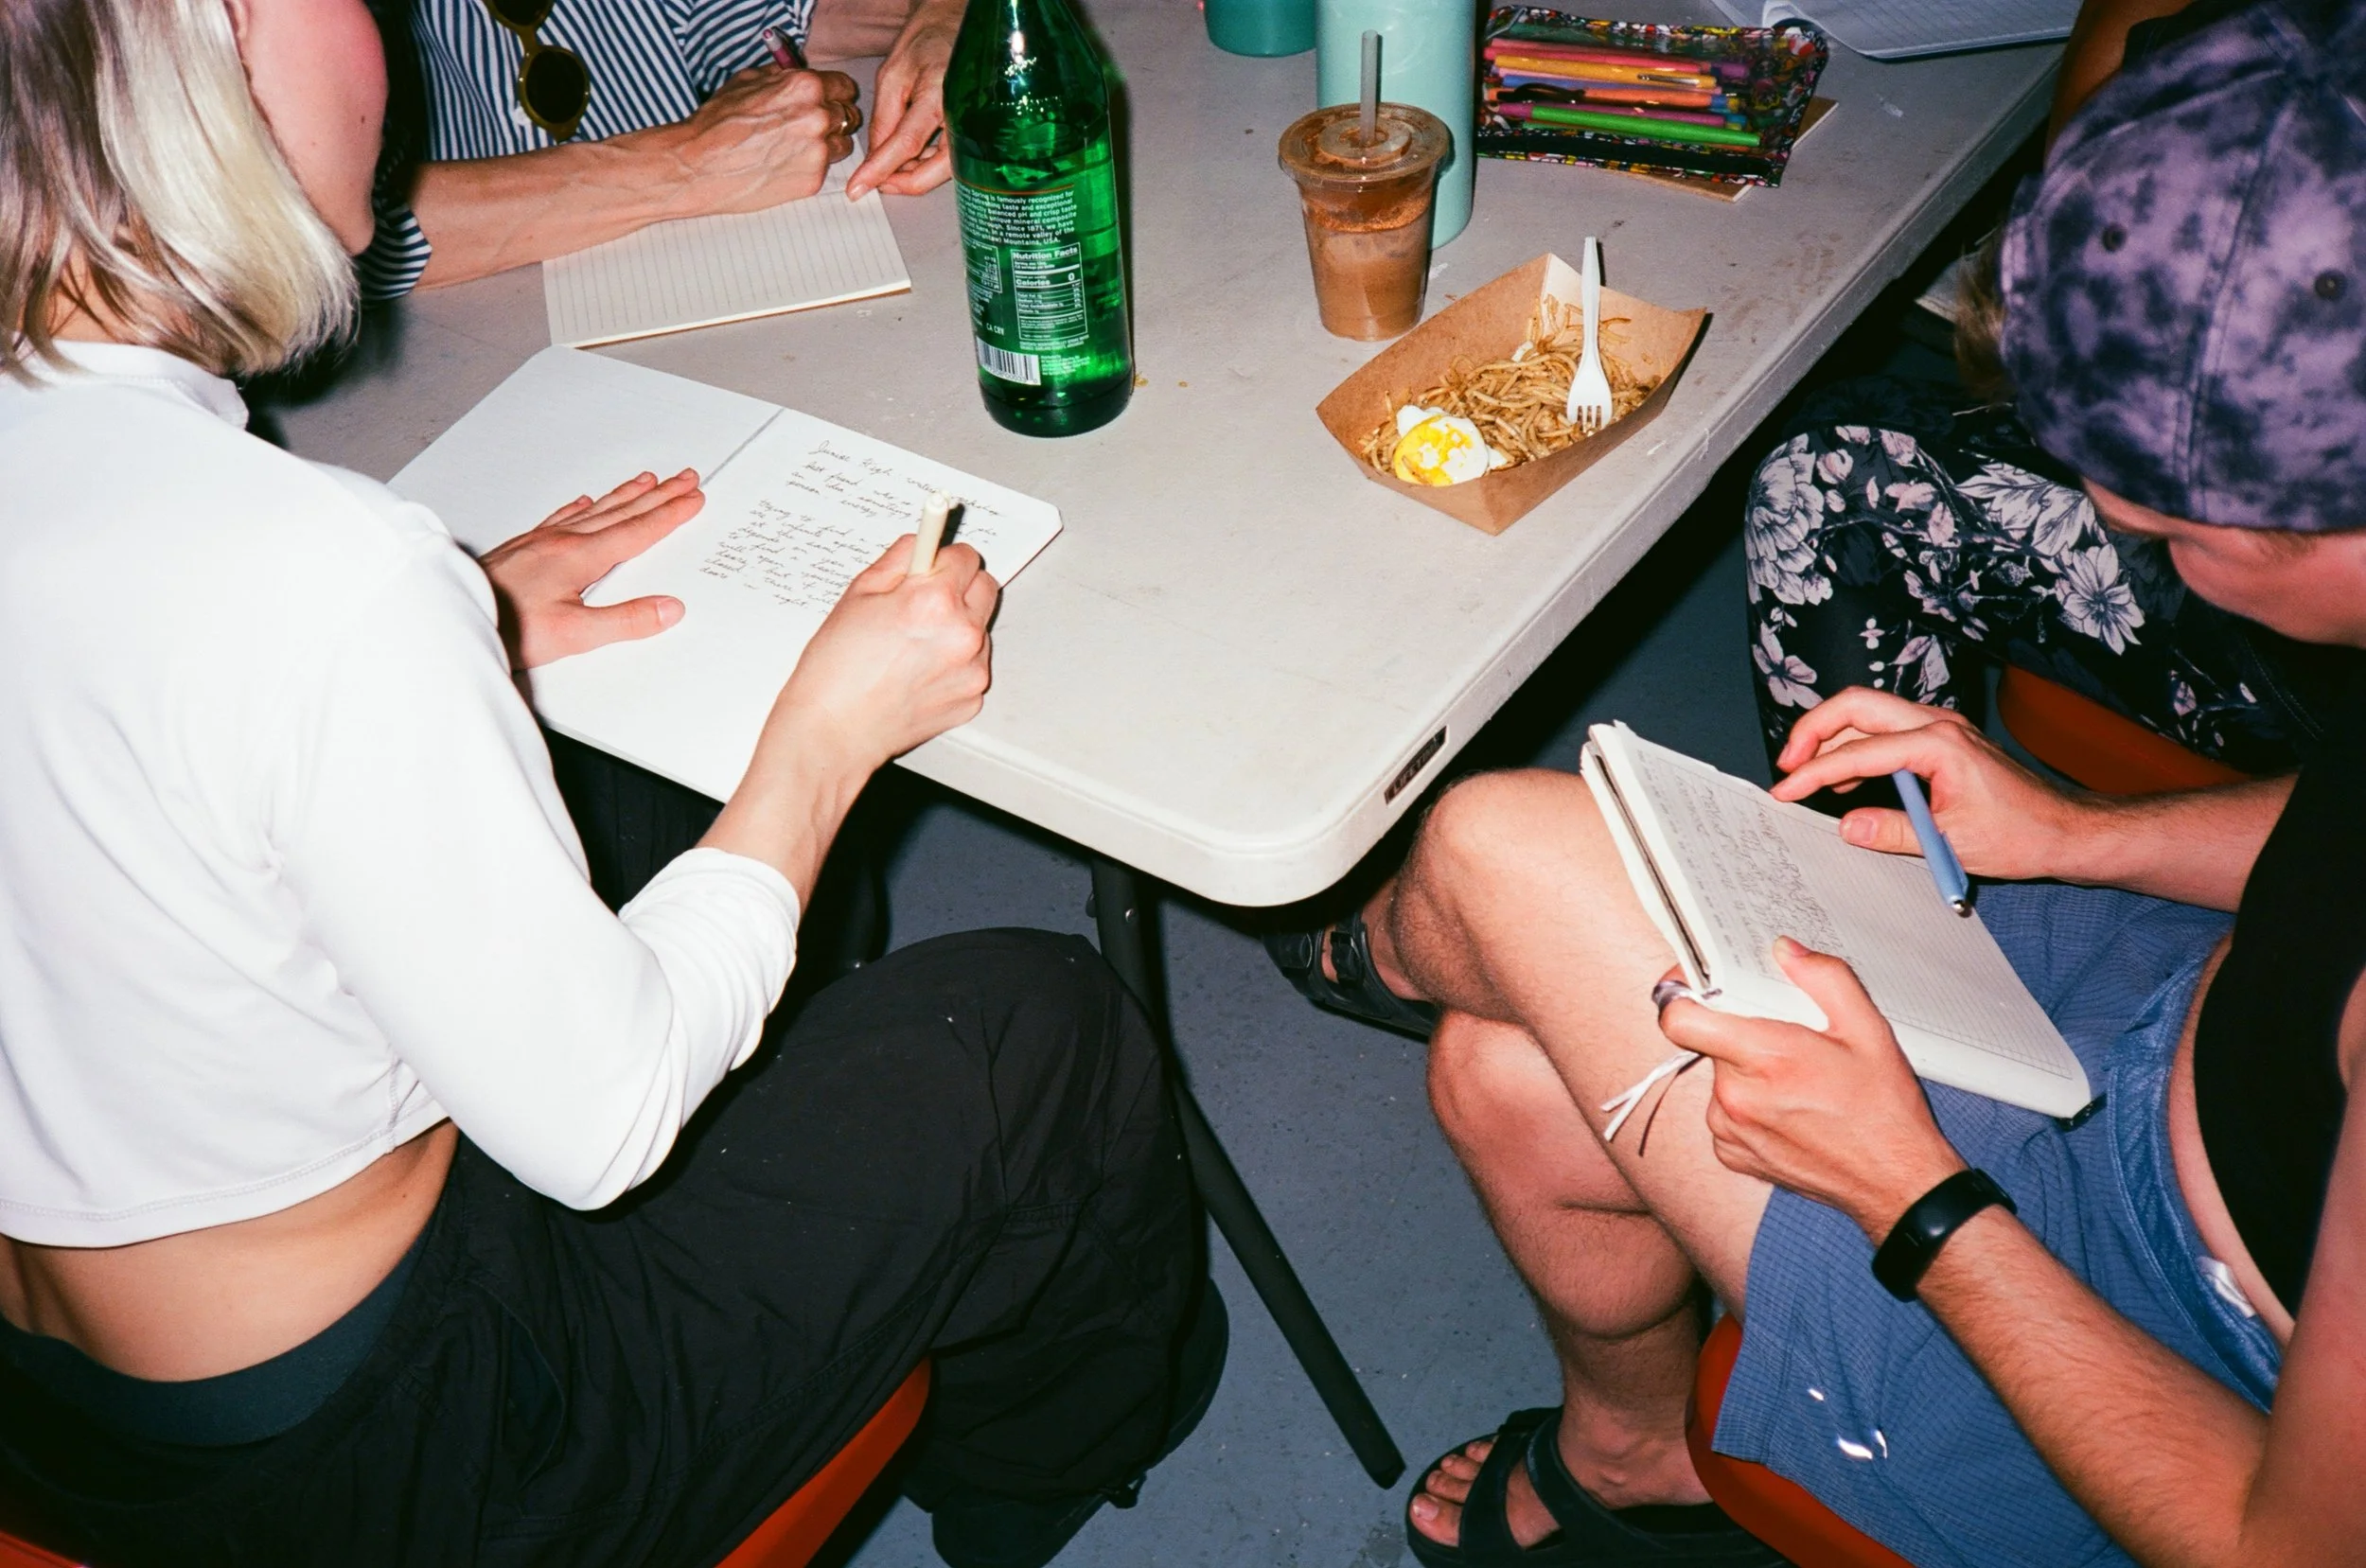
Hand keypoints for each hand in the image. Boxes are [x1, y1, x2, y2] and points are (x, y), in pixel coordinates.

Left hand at [478, 471, 701, 669]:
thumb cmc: (505, 627)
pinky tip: (583, 502)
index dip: (669, 514)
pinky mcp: (522, 549)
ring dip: (625, 494)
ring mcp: (540, 542)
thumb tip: (668, 609)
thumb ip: (625, 621)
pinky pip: (560, 518)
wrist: (451, 618)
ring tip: (647, 479)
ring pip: (594, 510)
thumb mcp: (574, 634)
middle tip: (684, 478)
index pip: (637, 531)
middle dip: (657, 494)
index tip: (693, 499)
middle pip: (621, 512)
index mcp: (579, 557)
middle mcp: (561, 542)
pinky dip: (579, 508)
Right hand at [637, 64, 861, 217]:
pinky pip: (826, 170)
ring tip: (796, 148)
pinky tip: (787, 165)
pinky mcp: (813, 179)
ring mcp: (818, 150)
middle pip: (848, 116)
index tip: (828, 101)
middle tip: (810, 127)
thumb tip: (798, 75)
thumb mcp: (747, 81)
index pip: (845, 87)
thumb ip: (782, 77)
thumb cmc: (717, 123)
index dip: (835, 94)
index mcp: (805, 86)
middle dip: (833, 119)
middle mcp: (818, 116)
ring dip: (827, 145)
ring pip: (843, 145)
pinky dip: (812, 167)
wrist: (698, 164)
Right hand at [762, 535, 998, 773]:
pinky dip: (953, 664)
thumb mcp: (858, 595)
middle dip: (958, 587)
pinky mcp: (972, 698)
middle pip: (985, 587)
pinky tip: (916, 673)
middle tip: (922, 603)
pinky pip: (972, 666)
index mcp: (934, 601)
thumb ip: (900, 560)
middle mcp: (962, 635)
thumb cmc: (836, 670)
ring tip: (912, 647)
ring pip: (979, 628)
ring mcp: (972, 670)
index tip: (932, 565)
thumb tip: (922, 545)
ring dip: (957, 627)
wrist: (834, 731)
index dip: (943, 559)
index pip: (967, 556)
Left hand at [846, 0, 958, 198]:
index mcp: (938, 96)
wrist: (954, 29)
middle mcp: (962, 115)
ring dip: (915, 173)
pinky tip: (910, 154)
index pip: (906, 144)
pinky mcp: (973, 133)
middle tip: (877, 182)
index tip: (857, 188)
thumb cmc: (924, 44)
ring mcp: (973, 126)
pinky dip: (927, 163)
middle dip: (903, 181)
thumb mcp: (892, 76)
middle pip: (934, 169)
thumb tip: (875, 160)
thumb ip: (883, 119)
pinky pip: (951, 159)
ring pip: (944, 170)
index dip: (880, 171)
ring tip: (892, 162)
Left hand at [1656, 942, 1964, 1238]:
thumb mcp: (1867, 1029)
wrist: (1894, 1182)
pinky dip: (1749, 1105)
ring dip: (1746, 1071)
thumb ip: (1823, 978)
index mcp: (1764, 1058)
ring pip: (1719, 1076)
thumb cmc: (1883, 1109)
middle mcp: (1735, 1098)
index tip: (1698, 984)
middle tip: (1785, 1038)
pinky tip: (1790, 1110)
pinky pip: (1725, 1112)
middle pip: (1708, 1041)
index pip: (1680, 1018)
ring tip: (1797, 1081)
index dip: (1681, 993)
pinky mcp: (1732, 1154)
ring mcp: (1729, 1130)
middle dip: (1739, 1032)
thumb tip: (1784, 951)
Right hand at [1768, 687, 2093, 881]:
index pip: (1858, 752)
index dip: (1814, 772)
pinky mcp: (1943, 741)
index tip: (1785, 791)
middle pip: (1857, 705)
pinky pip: (1887, 730)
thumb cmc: (2022, 834)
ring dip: (1832, 735)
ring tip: (1805, 773)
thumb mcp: (1951, 843)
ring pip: (1869, 712)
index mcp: (1939, 744)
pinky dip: (1856, 746)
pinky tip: (1844, 780)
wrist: (2065, 829)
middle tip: (1787, 765)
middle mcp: (1938, 724)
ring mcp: (1941, 728)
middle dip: (1813, 730)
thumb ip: (1894, 832)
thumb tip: (1845, 826)